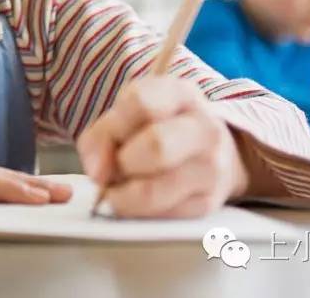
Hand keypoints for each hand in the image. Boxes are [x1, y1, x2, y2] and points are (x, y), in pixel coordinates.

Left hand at [76, 77, 249, 217]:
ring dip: (123, 194)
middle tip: (113, 170)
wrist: (204, 153)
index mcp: (180, 94)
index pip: (141, 104)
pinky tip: (139, 199)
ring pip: (153, 190)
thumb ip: (100, 138)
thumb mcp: (124, 117)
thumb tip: (98, 174)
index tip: (103, 146)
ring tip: (120, 187)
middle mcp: (204, 127)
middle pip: (157, 146)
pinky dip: (138, 211)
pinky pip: (159, 214)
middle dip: (122, 163)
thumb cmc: (152, 130)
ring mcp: (211, 167)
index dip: (113, 128)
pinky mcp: (207, 203)